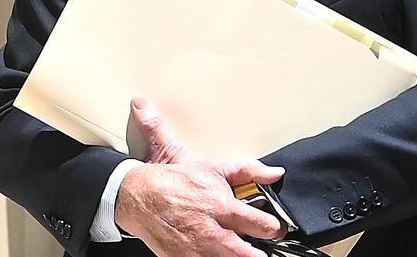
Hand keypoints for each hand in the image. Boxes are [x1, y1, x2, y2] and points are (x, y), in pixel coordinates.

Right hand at [119, 95, 286, 255]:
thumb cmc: (177, 181)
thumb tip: (276, 173)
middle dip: (260, 253)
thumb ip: (249, 170)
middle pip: (247, 254)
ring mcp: (194, 250)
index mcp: (222, 208)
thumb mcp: (215, 167)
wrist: (139, 196)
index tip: (277, 229)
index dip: (274, 228)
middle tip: (264, 249)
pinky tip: (219, 253)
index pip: (261, 225)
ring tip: (242, 251)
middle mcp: (210, 233)